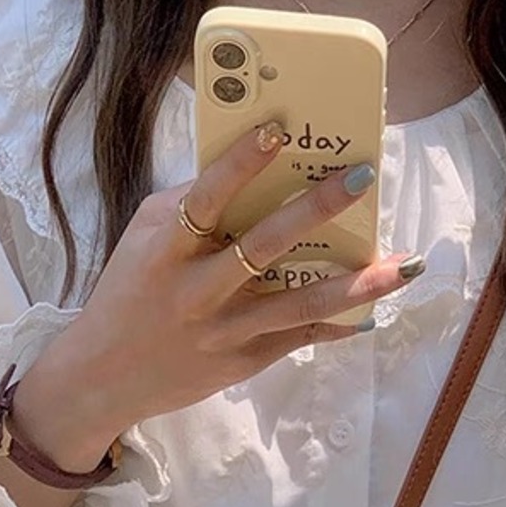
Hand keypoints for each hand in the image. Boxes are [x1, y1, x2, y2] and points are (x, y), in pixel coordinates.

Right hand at [12, 122, 420, 466]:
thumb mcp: (144, 239)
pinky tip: (372, 310)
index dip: (241, 164)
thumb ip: (189, 206)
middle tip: (363, 177)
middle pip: (264, 246)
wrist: (103, 376)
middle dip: (317, 209)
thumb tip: (249, 171)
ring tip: (402, 263)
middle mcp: (198, 291)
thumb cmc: (129, 292)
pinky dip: (337, 324)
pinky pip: (298, 337)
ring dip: (355, 284)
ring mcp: (224, 330)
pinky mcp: (241, 362)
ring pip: (298, 304)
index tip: (278, 130)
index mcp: (168, 250)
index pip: (207, 199)